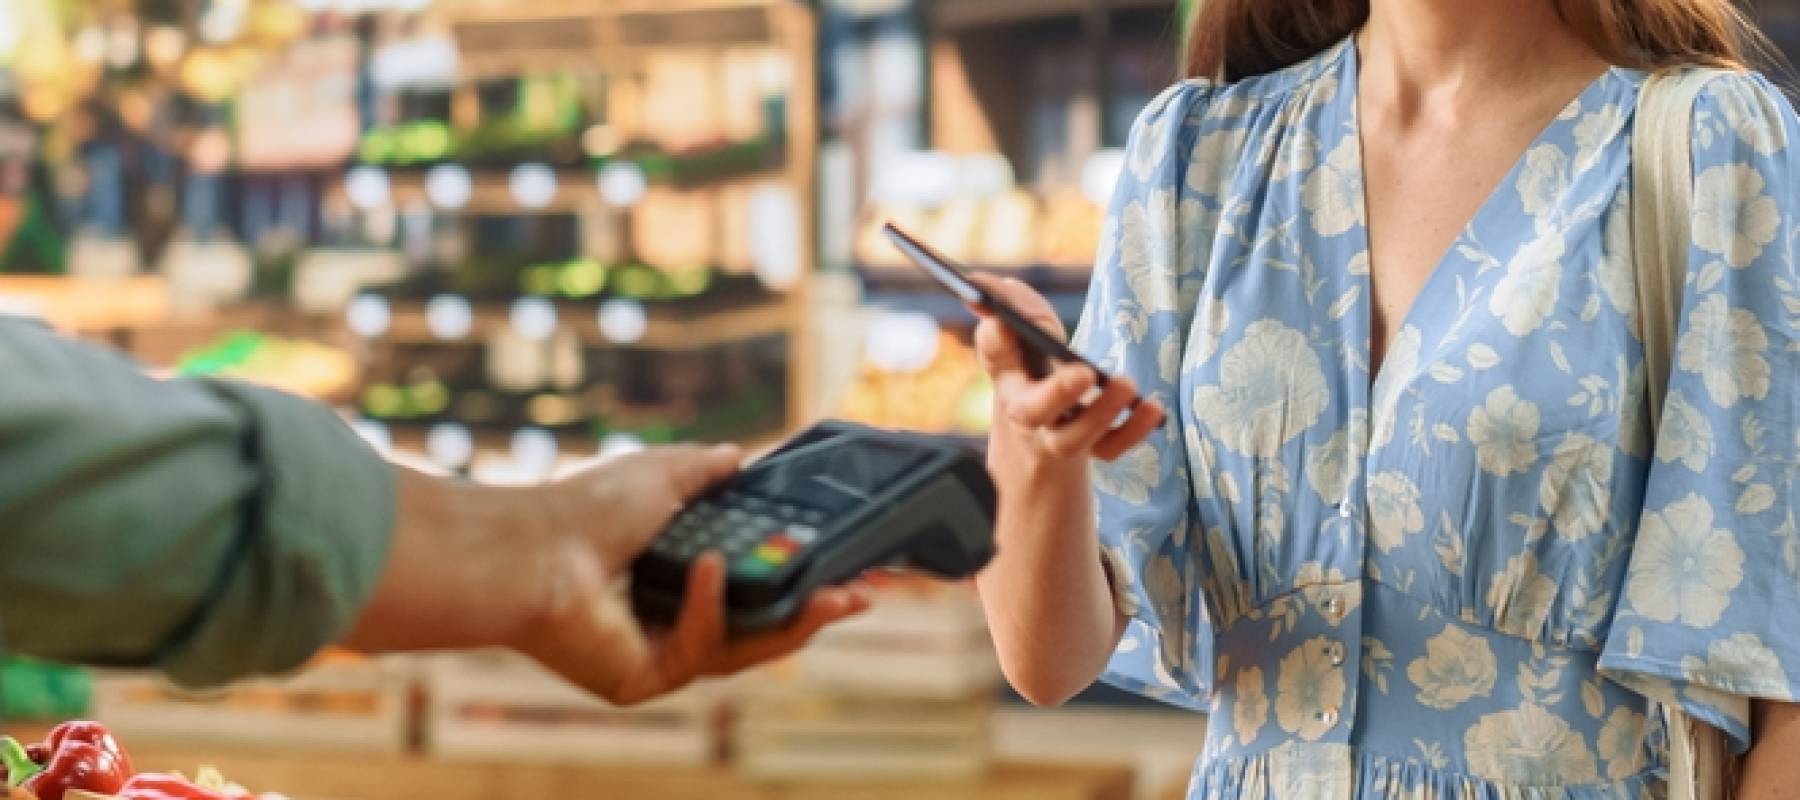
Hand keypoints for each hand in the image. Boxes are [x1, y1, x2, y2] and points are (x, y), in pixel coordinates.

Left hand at [516, 445, 873, 705]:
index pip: (753, 587)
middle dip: (815, 612)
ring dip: (793, 625)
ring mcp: (658, 655)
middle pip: (760, 628)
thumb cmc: (581, 510)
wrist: (528, 548)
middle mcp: (669, 621)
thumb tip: (739, 457)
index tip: (848, 568)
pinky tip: (709, 569)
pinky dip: (710, 607)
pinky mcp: (644, 679)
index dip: (801, 580)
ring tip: (836, 598)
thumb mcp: (663, 475)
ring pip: (744, 651)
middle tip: (863, 595)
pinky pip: (699, 650)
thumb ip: (706, 470)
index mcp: (675, 577)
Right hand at [969, 275, 1164, 465]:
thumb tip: (983, 281)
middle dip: (1055, 393)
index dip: (994, 340)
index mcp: (1007, 374)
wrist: (1044, 429)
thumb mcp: (1028, 334)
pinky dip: (1132, 432)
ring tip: (1126, 384)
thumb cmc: (1036, 367)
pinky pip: (1108, 449)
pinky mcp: (1091, 448)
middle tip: (1084, 372)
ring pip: (1068, 440)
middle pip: (1030, 411)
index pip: (995, 356)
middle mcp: (1027, 410)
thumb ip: (1014, 306)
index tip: (1000, 321)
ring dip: (1100, 413)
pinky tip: (1153, 407)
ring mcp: (1058, 434)